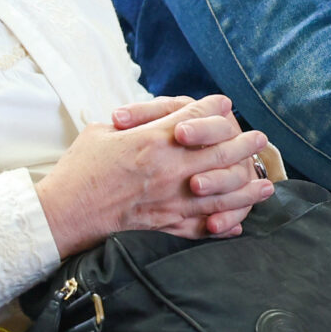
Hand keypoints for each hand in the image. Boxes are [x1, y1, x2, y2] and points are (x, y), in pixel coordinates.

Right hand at [37, 94, 274, 251]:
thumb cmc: (79, 169)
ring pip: (223, 193)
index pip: (196, 117)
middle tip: (258, 138)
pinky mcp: (166, 225)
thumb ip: (136, 123)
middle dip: (243, 143)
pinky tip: (238, 222)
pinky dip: (224, 224)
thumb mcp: (102, 131)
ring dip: (247, 186)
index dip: (214, 108)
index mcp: (152, 141)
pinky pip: (204, 227)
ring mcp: (171, 201)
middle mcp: (169, 170)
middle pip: (220, 152)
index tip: (224, 105)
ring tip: (265, 183)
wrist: (65, 212)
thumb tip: (162, 117)